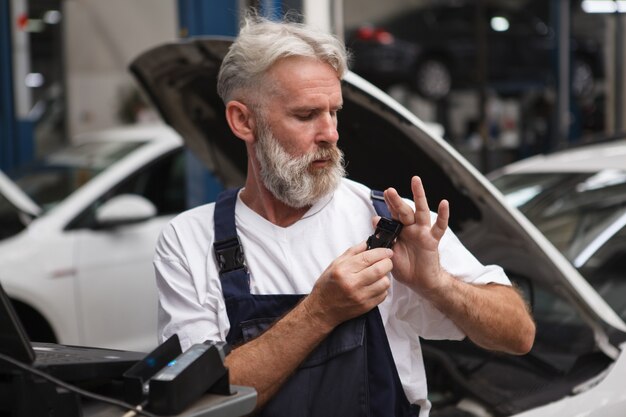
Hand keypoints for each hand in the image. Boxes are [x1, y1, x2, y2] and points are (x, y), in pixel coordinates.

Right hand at [305, 242, 392, 329]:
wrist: (322, 308)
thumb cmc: (327, 285)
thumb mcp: (335, 264)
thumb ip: (352, 252)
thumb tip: (367, 243)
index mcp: (343, 270)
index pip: (368, 257)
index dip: (382, 252)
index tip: (387, 251)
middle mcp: (352, 283)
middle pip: (380, 269)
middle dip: (387, 263)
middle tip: (386, 261)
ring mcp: (360, 296)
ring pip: (384, 283)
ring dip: (385, 276)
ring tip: (378, 275)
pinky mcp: (365, 306)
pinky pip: (383, 295)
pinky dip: (382, 289)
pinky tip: (374, 286)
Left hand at [382, 176, 450, 293]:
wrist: (420, 282)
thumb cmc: (405, 267)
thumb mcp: (389, 252)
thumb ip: (383, 236)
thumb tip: (374, 220)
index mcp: (399, 231)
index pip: (392, 215)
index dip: (388, 205)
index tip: (383, 194)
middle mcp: (411, 228)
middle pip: (403, 211)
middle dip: (396, 200)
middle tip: (389, 190)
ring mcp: (422, 232)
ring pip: (421, 211)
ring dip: (418, 196)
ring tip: (416, 181)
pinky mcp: (432, 240)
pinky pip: (439, 227)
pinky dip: (442, 215)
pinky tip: (444, 203)